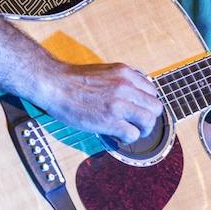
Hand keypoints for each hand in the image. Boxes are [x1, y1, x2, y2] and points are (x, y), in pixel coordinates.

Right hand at [39, 61, 162, 145]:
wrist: (54, 84)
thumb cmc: (73, 79)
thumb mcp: (105, 71)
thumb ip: (121, 80)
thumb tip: (134, 93)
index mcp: (125, 73)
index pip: (152, 91)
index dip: (146, 103)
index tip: (139, 110)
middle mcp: (126, 86)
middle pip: (156, 107)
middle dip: (149, 117)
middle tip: (138, 123)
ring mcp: (119, 104)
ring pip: (149, 121)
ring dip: (142, 130)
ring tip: (131, 131)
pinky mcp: (109, 120)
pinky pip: (132, 134)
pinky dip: (127, 138)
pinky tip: (117, 136)